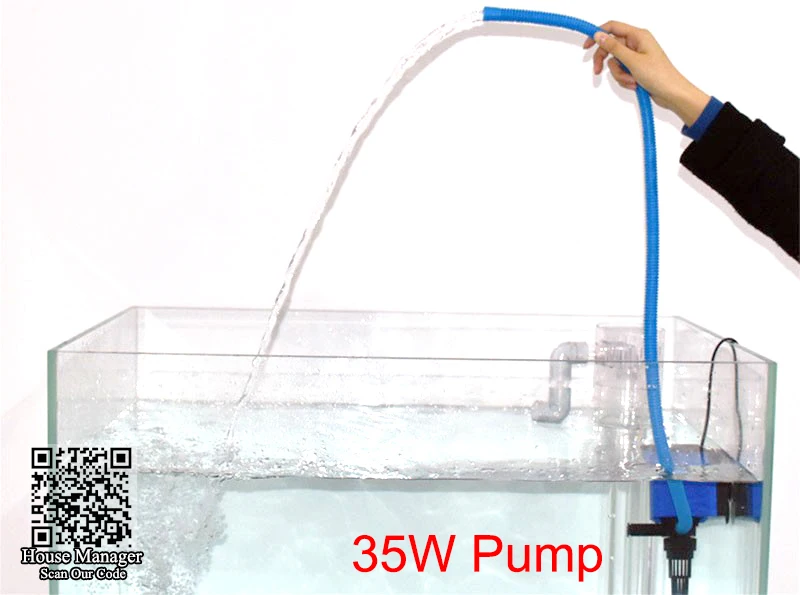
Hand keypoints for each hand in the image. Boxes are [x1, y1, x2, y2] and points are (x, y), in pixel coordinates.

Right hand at [583, 21, 710, 126]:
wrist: (671, 93)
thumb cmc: (659, 75)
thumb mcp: (632, 60)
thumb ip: (614, 47)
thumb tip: (598, 35)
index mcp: (638, 36)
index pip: (613, 28)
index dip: (598, 34)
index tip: (586, 46)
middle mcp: (636, 43)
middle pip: (611, 47)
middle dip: (605, 60)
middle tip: (597, 71)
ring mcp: (636, 56)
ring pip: (615, 62)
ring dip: (619, 74)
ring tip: (631, 80)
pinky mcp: (636, 68)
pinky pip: (621, 71)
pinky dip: (624, 79)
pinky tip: (634, 84)